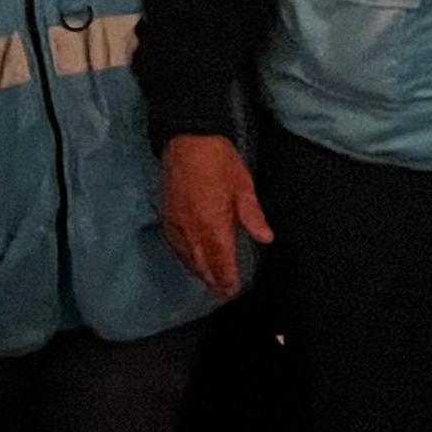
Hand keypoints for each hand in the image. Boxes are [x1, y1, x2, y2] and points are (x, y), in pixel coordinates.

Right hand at [159, 135, 272, 298]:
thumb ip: (252, 216)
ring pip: (186, 254)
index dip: (226, 276)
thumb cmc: (220, 160)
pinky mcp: (166, 213)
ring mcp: (176, 221)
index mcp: (213, 222)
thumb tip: (266, 238)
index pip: (221, 258)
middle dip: (212, 278)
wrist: (187, 139)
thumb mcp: (243, 186)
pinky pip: (174, 242)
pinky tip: (188, 257)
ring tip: (208, 280)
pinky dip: (183, 255)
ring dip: (197, 269)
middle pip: (201, 261)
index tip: (231, 290)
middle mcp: (192, 228)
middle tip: (221, 292)